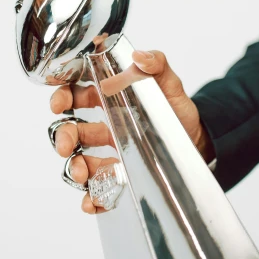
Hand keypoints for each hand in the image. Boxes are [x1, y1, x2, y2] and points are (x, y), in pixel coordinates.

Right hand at [49, 49, 214, 212]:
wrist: (200, 141)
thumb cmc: (178, 109)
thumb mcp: (170, 83)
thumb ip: (157, 64)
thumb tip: (141, 56)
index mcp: (108, 99)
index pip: (76, 95)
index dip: (62, 97)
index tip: (58, 104)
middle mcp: (104, 126)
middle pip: (71, 130)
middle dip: (62, 137)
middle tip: (64, 145)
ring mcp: (109, 153)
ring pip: (80, 161)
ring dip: (73, 167)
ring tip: (81, 174)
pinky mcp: (120, 177)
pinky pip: (100, 189)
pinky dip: (91, 198)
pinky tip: (91, 201)